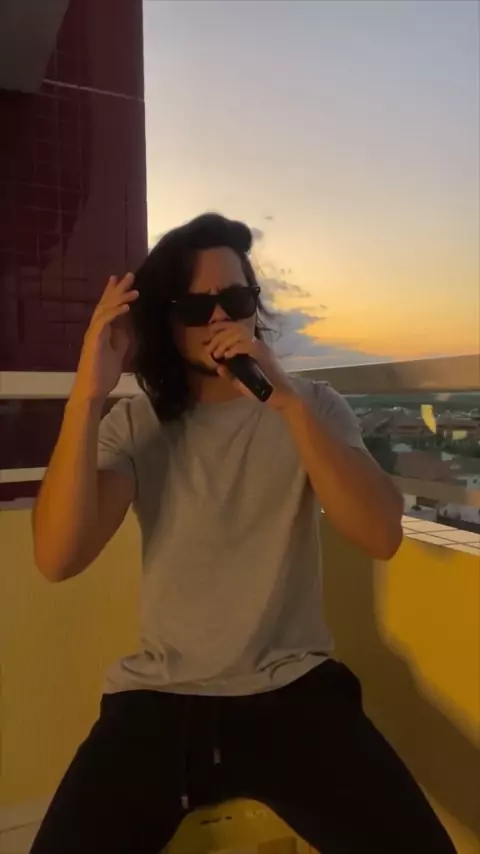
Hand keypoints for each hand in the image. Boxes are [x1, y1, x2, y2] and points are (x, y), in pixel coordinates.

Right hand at [71, 273, 138, 403]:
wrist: (93, 390)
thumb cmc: (103, 374)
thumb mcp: (119, 351)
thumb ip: (122, 337)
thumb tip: (129, 323)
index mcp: (101, 331)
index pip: (107, 307)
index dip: (114, 293)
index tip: (122, 280)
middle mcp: (96, 329)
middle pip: (106, 303)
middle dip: (117, 288)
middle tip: (129, 274)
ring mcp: (94, 333)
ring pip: (105, 309)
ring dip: (120, 298)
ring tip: (135, 290)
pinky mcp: (94, 340)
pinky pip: (104, 322)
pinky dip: (115, 313)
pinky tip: (126, 307)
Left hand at [205, 322, 298, 411]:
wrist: (282, 396)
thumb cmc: (263, 389)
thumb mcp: (242, 381)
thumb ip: (231, 374)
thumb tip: (219, 367)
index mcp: (253, 346)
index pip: (237, 328)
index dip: (222, 326)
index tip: (210, 332)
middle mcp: (257, 343)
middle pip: (236, 327)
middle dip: (219, 336)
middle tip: (209, 349)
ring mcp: (261, 348)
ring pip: (239, 334)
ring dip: (224, 342)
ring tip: (217, 354)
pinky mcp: (262, 354)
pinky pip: (245, 345)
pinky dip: (233, 349)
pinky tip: (227, 356)